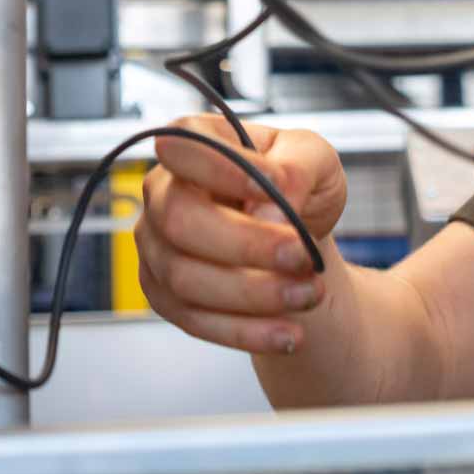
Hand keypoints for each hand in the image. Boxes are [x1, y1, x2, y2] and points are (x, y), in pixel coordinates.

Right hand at [133, 114, 347, 355]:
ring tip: (308, 294)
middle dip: (247, 246)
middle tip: (301, 257)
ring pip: (185, 278)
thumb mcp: (316, 159)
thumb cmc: (300, 188)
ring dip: (253, 294)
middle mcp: (163, 192)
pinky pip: (194, 320)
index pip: (183, 145)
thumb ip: (296, 170)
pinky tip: (286, 332)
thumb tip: (264, 211)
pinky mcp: (165, 294)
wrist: (301, 241)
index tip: (273, 189)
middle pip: (180, 220)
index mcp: (195, 141)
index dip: (220, 168)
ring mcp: (157, 246)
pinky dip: (245, 331)